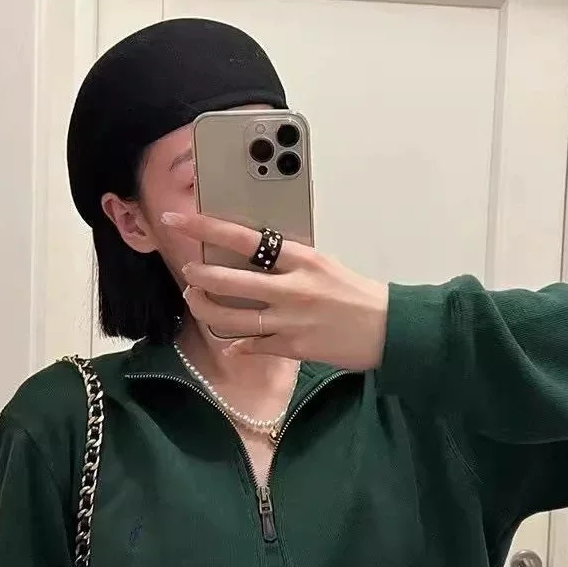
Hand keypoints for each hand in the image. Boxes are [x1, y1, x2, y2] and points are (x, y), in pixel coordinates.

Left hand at [162, 211, 388, 370]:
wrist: (388, 327)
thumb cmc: (357, 293)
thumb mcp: (324, 264)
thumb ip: (290, 260)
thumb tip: (256, 255)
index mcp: (301, 259)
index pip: (244, 237)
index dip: (206, 227)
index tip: (179, 219)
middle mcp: (291, 287)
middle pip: (229, 280)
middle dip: (200, 275)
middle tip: (188, 271)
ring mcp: (290, 319)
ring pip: (232, 317)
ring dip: (207, 308)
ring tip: (197, 299)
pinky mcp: (293, 347)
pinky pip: (254, 345)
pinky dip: (240, 343)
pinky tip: (234, 341)